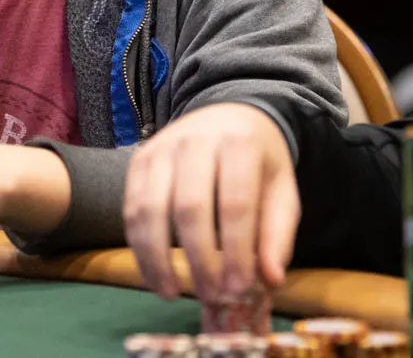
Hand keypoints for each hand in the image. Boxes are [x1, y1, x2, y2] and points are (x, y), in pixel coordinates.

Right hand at [122, 103, 298, 303]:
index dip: (236, 250)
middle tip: (210, 296)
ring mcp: (160, 148)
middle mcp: (195, 140)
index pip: (235, 203)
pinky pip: (131, 208)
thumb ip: (277, 235)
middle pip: (190, 206)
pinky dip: (138, 247)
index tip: (239, 288)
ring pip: (150, 208)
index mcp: (239, 144)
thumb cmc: (257, 162)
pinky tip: (153, 275)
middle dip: (198, 259)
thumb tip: (270, 280)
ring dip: (158, 258)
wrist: (227, 115)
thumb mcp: (281, 192)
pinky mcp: (138, 160)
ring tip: (171, 294)